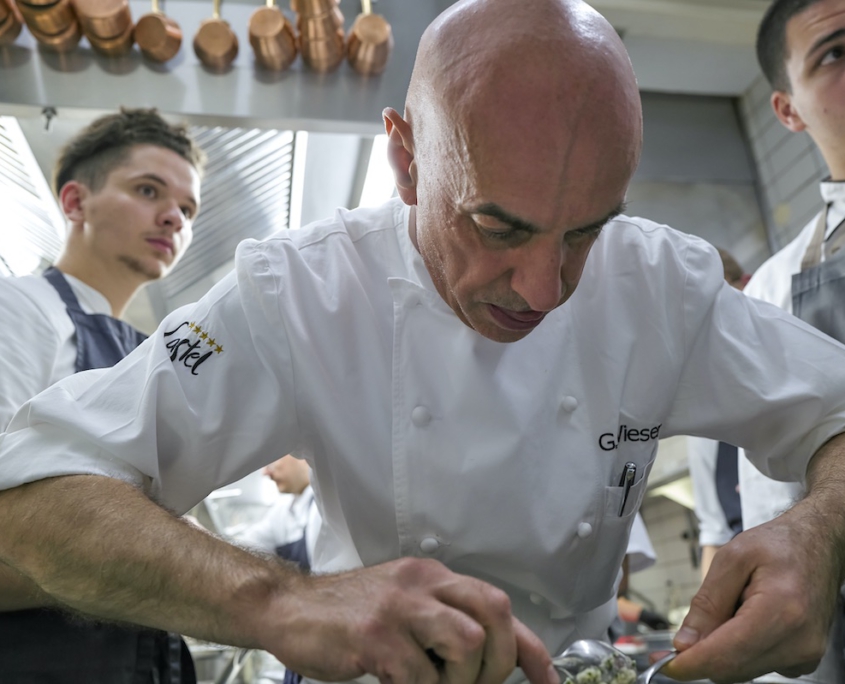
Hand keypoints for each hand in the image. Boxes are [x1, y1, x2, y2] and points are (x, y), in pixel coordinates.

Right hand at [261, 557, 557, 683]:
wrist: (288, 608)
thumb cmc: (347, 615)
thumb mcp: (403, 607)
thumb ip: (443, 624)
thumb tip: (489, 661)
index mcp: (432, 576)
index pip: (498, 604)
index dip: (530, 648)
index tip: (547, 680)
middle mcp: (421, 583)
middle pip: (494, 613)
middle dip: (499, 662)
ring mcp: (398, 607)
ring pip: (467, 644)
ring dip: (459, 681)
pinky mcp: (374, 635)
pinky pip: (421, 676)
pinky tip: (395, 683)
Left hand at [663, 497, 841, 682]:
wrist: (818, 545)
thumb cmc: (779, 545)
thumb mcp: (732, 558)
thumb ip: (707, 602)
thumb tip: (685, 642)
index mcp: (782, 610)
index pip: (729, 654)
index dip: (693, 664)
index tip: (667, 664)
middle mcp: (799, 640)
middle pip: (734, 668)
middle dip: (702, 655)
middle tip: (683, 636)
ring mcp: (805, 654)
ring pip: (743, 670)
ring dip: (722, 649)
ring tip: (730, 610)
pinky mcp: (803, 659)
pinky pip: (757, 665)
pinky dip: (740, 649)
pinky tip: (744, 620)